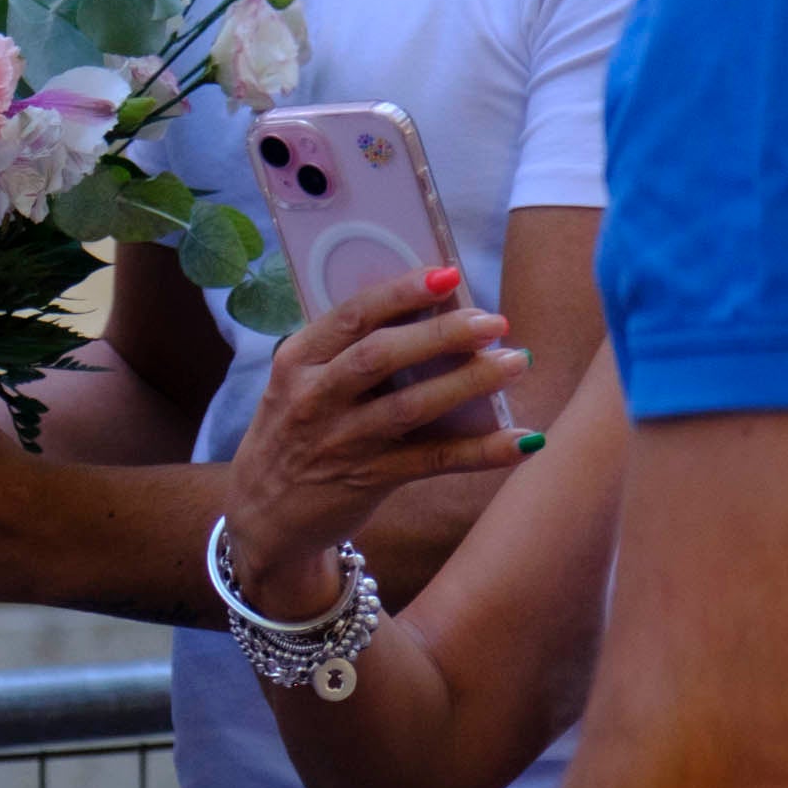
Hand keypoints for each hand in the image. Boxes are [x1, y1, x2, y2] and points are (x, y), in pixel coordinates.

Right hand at [223, 265, 531, 613]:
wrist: (264, 513)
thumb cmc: (294, 433)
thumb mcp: (300, 385)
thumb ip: (347, 352)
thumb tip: (429, 310)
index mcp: (298, 361)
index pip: (351, 316)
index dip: (401, 292)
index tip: (447, 274)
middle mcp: (314, 397)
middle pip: (380, 356)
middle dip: (441, 334)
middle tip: (493, 321)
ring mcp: (341, 441)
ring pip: (409, 406)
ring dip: (468, 383)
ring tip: (515, 362)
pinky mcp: (367, 480)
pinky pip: (433, 460)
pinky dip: (481, 451)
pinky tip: (523, 440)